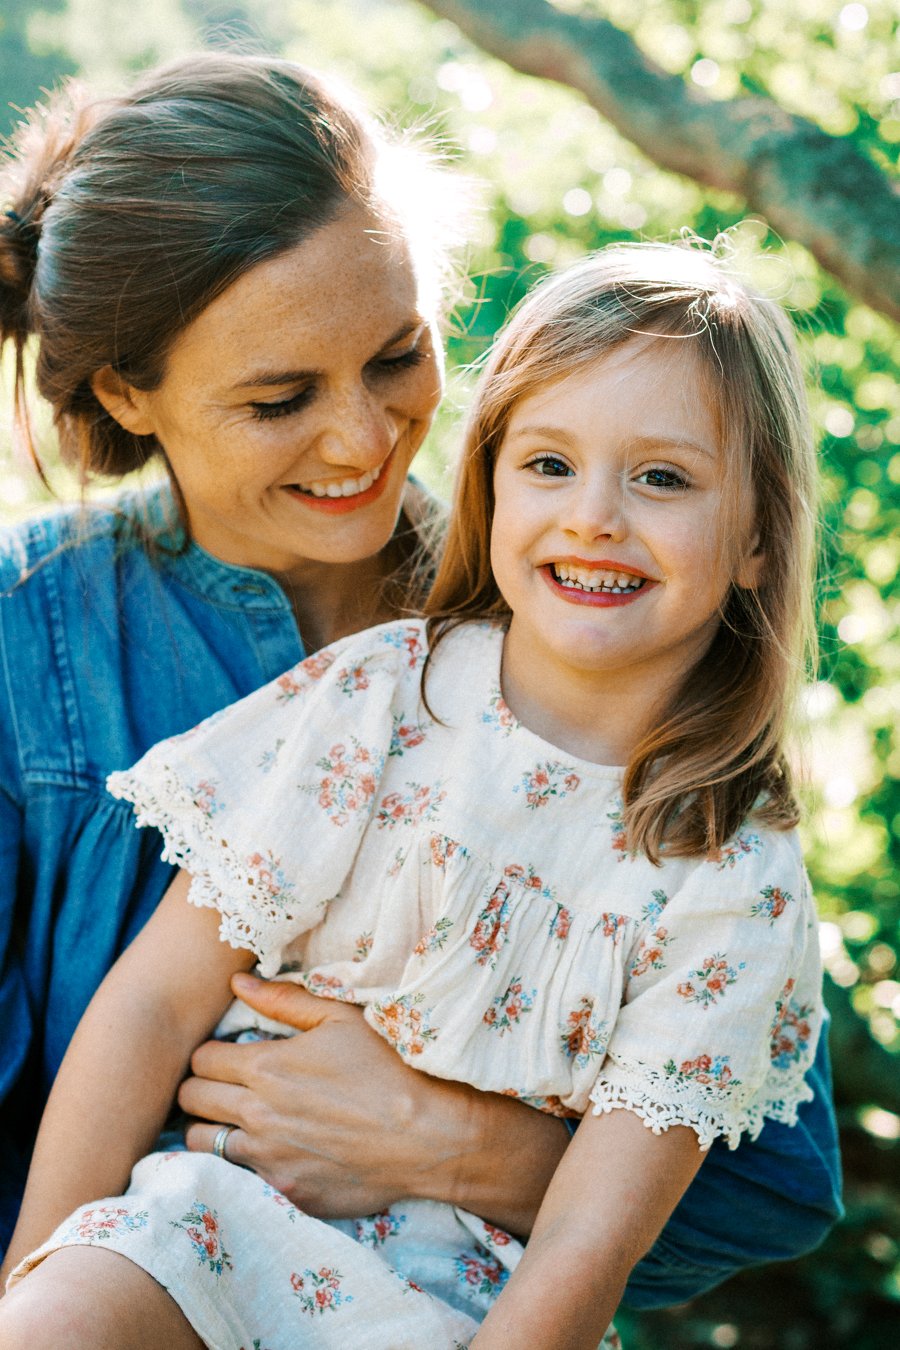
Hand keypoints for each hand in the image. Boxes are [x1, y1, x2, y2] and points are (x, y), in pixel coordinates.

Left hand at [178, 972, 569, 1230]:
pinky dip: (241, 1164)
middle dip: (200, 1088)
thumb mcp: (341, 1020)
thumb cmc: (388, 1068)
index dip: (209, 1054)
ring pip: (201, 1144)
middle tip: (223, 1087)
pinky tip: (266, 1152)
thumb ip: (284, 1000)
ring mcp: (266, 1159)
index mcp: (266, 1067)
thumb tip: (237, 982)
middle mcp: (256, 1114)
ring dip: (211, 1129)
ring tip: (235, 1121)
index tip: (227, 1056)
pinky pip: (236, 1178)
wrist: (427, 1137)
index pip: (201, 1059)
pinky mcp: (282, 1192)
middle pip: (191, 1099)